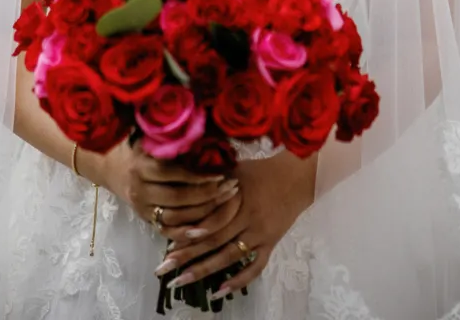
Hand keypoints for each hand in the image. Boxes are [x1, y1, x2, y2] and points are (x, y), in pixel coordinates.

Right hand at [84, 140, 239, 231]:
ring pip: (176, 216)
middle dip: (208, 195)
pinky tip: (208, 229)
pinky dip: (188, 233)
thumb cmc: (139, 149)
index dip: (198, 175)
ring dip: (204, 213)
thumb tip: (204, 132)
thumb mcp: (151, 139)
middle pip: (178, 198)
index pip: (174, 174)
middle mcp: (140, 189)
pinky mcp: (146, 220)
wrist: (113, 168)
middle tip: (231, 188)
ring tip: (227, 203)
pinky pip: (168, 231)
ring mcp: (142, 208)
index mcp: (142, 166)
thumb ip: (171, 140)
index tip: (222, 173)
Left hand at [156, 151, 315, 298]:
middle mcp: (246, 218)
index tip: (166, 242)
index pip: (207, 218)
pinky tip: (219, 292)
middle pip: (213, 240)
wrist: (295, 177)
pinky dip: (238, 281)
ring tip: (181, 281)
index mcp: (235, 197)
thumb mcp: (234, 166)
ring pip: (229, 256)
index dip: (187, 231)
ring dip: (204, 270)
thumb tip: (182, 177)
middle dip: (187, 255)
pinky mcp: (270, 244)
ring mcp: (258, 234)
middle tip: (164, 268)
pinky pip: (255, 267)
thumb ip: (211, 174)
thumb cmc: (261, 170)